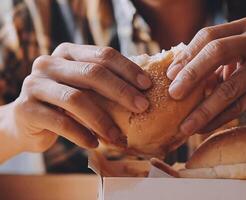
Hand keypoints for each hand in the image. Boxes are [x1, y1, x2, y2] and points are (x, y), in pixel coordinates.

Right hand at [6, 43, 151, 152]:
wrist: (27, 122)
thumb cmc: (65, 104)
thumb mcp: (84, 88)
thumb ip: (105, 84)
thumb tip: (146, 91)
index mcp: (68, 53)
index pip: (103, 54)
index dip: (128, 69)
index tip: (148, 85)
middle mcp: (49, 63)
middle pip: (92, 73)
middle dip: (121, 91)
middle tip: (142, 107)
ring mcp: (35, 84)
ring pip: (76, 99)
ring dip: (103, 120)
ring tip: (119, 137)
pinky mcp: (26, 108)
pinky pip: (60, 122)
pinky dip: (81, 134)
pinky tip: (95, 144)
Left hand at [167, 18, 245, 134]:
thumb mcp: (236, 64)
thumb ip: (210, 65)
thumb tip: (172, 76)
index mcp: (245, 27)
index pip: (209, 36)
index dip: (187, 56)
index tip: (169, 76)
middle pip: (218, 52)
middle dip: (192, 75)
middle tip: (173, 95)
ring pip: (229, 87)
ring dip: (203, 109)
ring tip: (185, 125)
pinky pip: (240, 105)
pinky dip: (219, 119)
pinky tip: (204, 128)